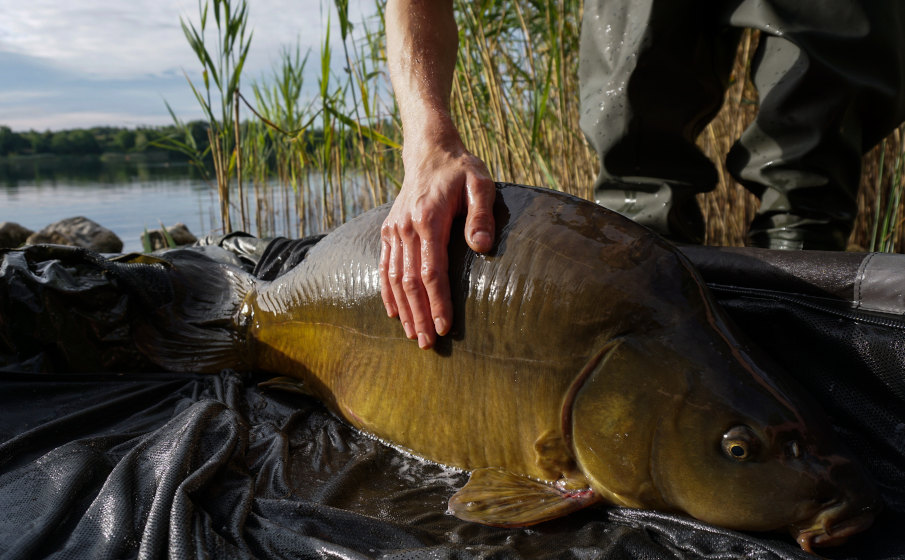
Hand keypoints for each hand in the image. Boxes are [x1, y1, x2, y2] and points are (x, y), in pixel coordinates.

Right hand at [379, 144, 494, 348]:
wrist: (430, 151)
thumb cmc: (461, 170)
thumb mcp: (481, 183)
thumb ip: (482, 215)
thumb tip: (481, 248)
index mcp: (429, 219)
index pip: (431, 271)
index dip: (437, 302)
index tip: (444, 327)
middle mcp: (406, 227)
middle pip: (409, 281)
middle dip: (419, 315)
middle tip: (427, 344)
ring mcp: (394, 230)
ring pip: (394, 278)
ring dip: (403, 310)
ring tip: (413, 335)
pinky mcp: (388, 231)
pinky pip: (384, 267)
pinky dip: (387, 292)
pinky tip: (394, 313)